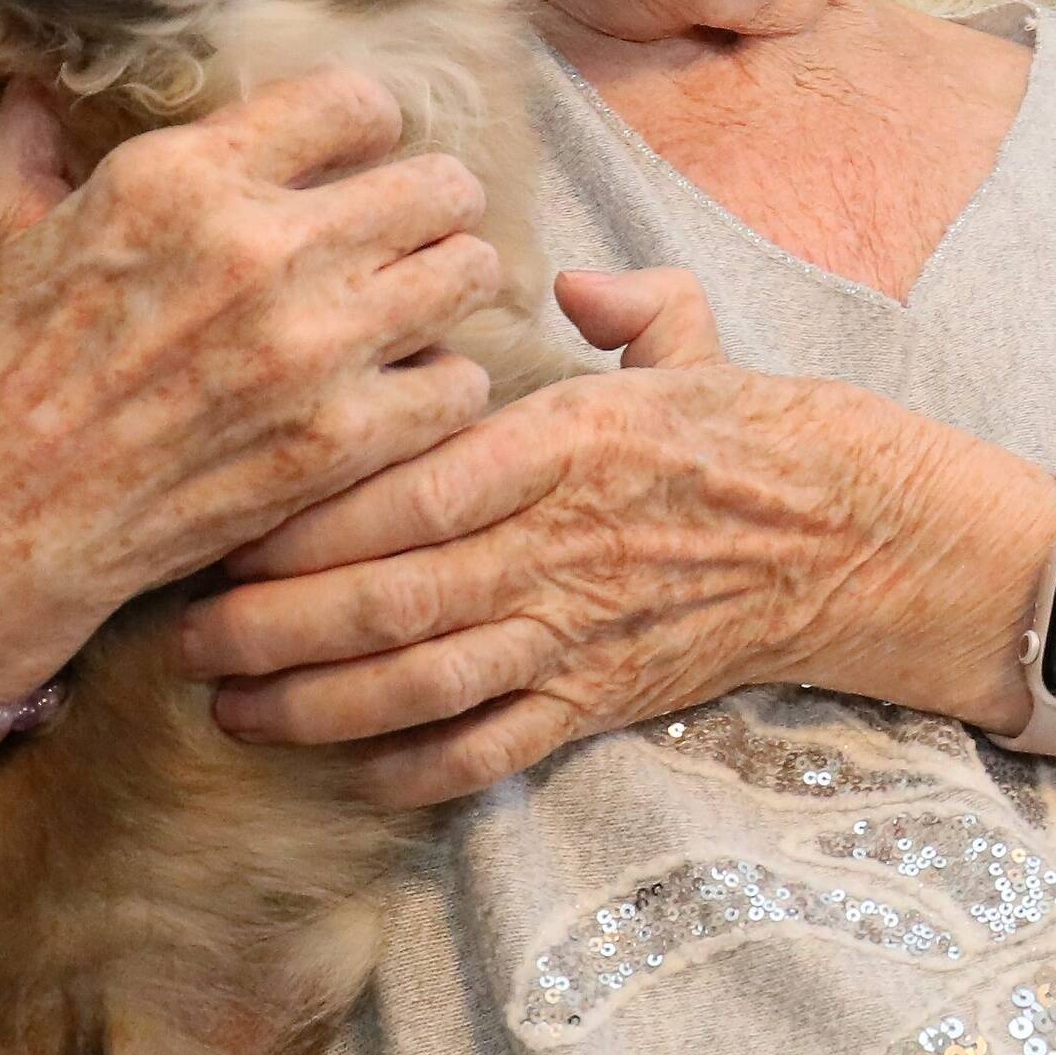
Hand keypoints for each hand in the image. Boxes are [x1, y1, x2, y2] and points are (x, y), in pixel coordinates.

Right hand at [0, 73, 505, 697]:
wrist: (2, 524)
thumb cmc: (3, 376)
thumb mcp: (8, 238)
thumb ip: (31, 151)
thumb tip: (29, 88)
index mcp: (182, 179)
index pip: (355, 100)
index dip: (365, 128)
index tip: (352, 160)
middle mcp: (260, 247)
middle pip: (441, 184)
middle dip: (429, 208)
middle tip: (401, 238)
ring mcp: (311, 346)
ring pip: (471, 271)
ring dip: (444, 290)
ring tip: (407, 311)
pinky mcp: (340, 438)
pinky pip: (461, 381)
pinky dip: (437, 389)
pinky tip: (394, 394)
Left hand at [174, 265, 1055, 805]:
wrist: (876, 537)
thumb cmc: (770, 432)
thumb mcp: (696, 339)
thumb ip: (618, 306)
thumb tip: (568, 283)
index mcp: (567, 439)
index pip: (404, 483)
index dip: (301, 514)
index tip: (221, 515)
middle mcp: (562, 540)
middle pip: (385, 594)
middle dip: (267, 621)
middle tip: (180, 629)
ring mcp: (584, 628)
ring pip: (421, 683)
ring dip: (313, 704)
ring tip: (230, 705)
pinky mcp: (608, 698)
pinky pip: (494, 750)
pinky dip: (415, 772)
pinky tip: (347, 771)